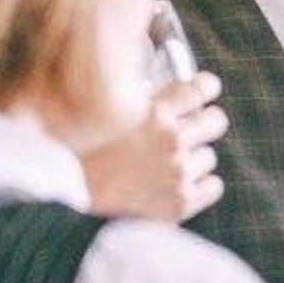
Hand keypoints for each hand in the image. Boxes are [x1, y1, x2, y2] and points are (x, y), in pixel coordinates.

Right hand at [82, 72, 227, 220]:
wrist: (68, 194)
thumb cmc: (82, 148)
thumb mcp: (109, 109)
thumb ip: (142, 97)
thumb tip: (169, 81)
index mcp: (154, 113)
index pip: (202, 88)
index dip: (206, 87)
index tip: (205, 88)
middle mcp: (171, 141)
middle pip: (216, 121)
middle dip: (206, 121)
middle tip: (194, 127)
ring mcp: (179, 172)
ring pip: (209, 156)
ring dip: (193, 158)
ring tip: (167, 163)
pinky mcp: (182, 201)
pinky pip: (213, 185)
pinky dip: (200, 184)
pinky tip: (179, 183)